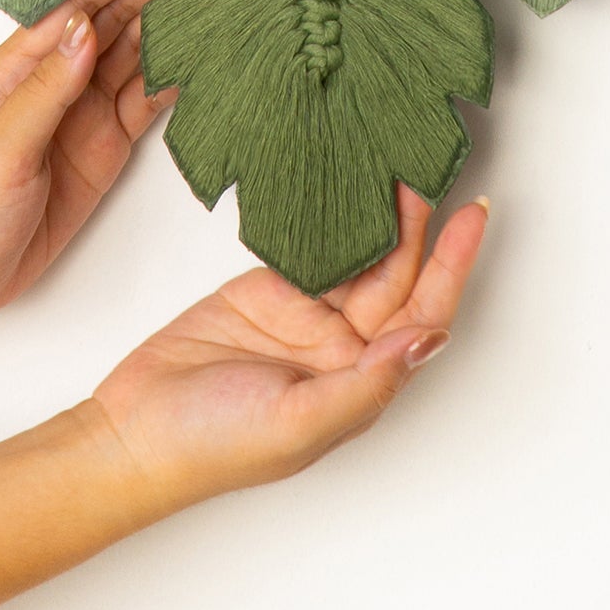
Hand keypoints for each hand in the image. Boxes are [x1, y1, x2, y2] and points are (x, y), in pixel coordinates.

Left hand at [0, 0, 181, 321]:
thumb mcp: (0, 148)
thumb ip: (46, 89)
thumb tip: (85, 26)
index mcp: (20, 64)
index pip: (79, 1)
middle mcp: (57, 78)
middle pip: (114, 19)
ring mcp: (82, 111)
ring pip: (136, 54)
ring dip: (170, 22)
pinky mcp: (104, 144)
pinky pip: (145, 101)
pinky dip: (175, 77)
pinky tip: (200, 54)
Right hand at [85, 185, 487, 514]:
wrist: (134, 430)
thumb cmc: (214, 446)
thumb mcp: (298, 423)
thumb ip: (368, 383)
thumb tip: (430, 340)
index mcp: (362, 385)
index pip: (424, 316)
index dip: (453, 266)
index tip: (476, 215)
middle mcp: (344, 351)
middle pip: (399, 279)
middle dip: (422, 226)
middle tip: (435, 166)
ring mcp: (306, 319)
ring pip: (360, 258)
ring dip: (383, 217)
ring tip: (401, 164)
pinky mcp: (268, 292)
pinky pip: (314, 248)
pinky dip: (334, 217)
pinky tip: (351, 185)